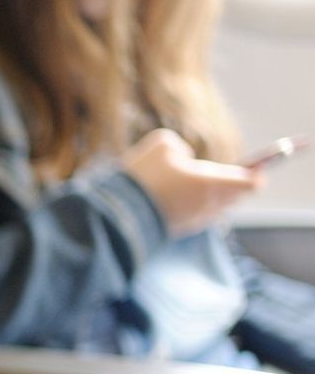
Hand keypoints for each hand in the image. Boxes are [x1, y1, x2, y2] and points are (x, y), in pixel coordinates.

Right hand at [122, 128, 263, 236]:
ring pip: (218, 207)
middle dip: (234, 185)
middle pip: (236, 196)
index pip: (251, 182)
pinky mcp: (180, 230)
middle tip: (227, 175)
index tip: (256, 168)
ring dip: (214, 196)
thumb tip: (184, 159)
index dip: (256, 173)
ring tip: (199, 185)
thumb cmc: (142, 176)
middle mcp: (209, 204)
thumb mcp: (162, 143)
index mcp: (211, 182)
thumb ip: (181, 147)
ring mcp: (195, 220)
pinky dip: (197, 207)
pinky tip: (180, 198)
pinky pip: (200, 216)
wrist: (118, 212)